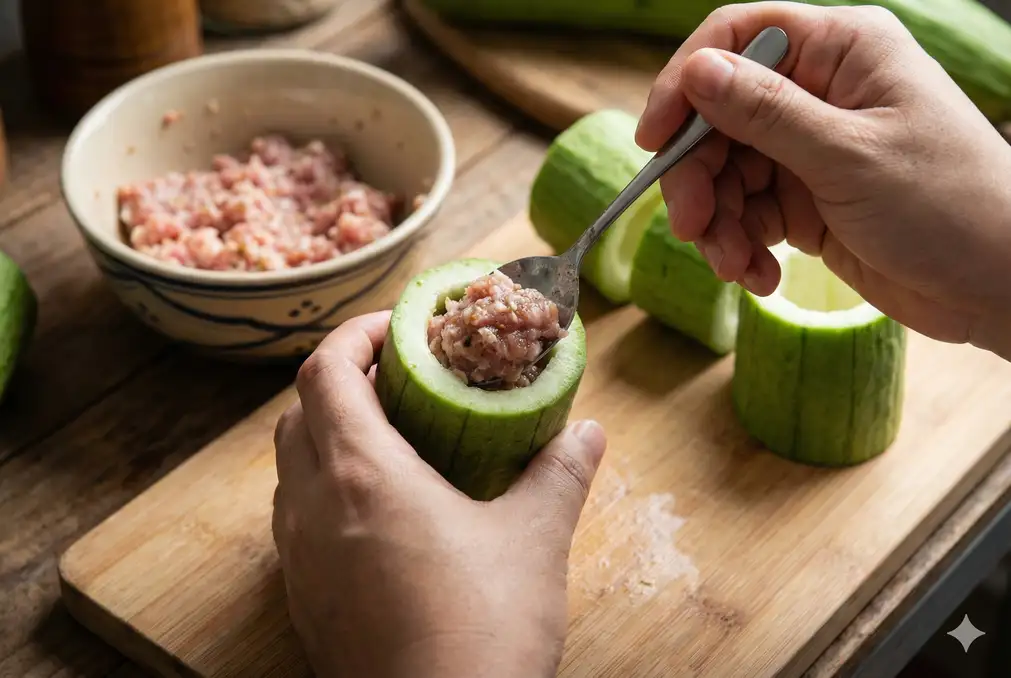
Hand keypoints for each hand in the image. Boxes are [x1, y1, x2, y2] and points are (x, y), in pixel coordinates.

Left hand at [271, 311, 606, 677]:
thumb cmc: (484, 628)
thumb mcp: (534, 540)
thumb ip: (560, 473)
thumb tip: (587, 431)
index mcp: (362, 474)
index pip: (325, 370)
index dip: (354, 335)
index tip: (398, 330)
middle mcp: (313, 507)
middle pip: (300, 412)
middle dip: (343, 382)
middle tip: (401, 382)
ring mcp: (299, 558)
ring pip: (291, 467)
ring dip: (329, 436)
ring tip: (391, 442)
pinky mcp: (302, 600)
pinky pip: (296, 519)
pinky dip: (325, 490)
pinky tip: (380, 514)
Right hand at [636, 2, 1010, 358]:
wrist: (997, 286)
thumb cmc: (948, 205)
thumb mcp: (848, 156)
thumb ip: (766, 113)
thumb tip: (697, 71)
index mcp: (841, 53)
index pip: (740, 40)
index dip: (686, 84)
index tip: (655, 139)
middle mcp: (820, 93)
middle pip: (720, 118)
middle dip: (700, 177)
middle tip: (694, 228)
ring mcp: (811, 149)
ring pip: (726, 173)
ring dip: (720, 225)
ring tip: (738, 267)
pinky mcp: (807, 200)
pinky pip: (748, 214)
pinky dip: (743, 246)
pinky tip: (762, 275)